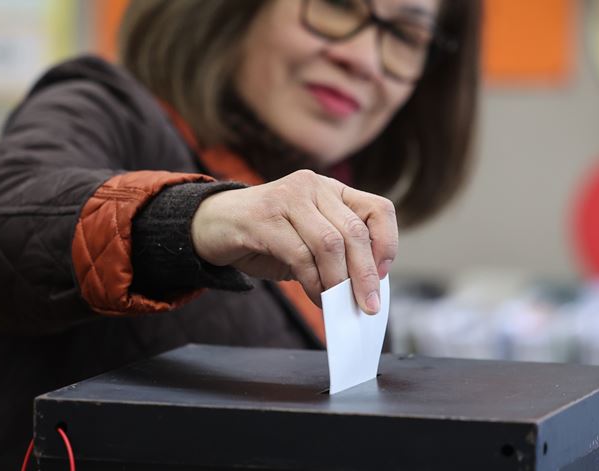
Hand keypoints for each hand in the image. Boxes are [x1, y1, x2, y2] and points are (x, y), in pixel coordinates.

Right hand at [191, 170, 397, 313]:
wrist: (211, 225)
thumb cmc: (266, 236)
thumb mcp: (309, 239)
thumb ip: (337, 253)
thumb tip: (366, 287)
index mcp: (331, 189)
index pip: (378, 209)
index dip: (387, 243)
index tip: (382, 275)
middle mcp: (312, 186)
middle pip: (355, 231)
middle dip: (365, 274)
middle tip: (367, 304)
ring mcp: (288, 198)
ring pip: (330, 244)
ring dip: (338, 282)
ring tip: (338, 304)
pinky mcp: (264, 217)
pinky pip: (300, 255)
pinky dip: (313, 283)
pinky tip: (317, 298)